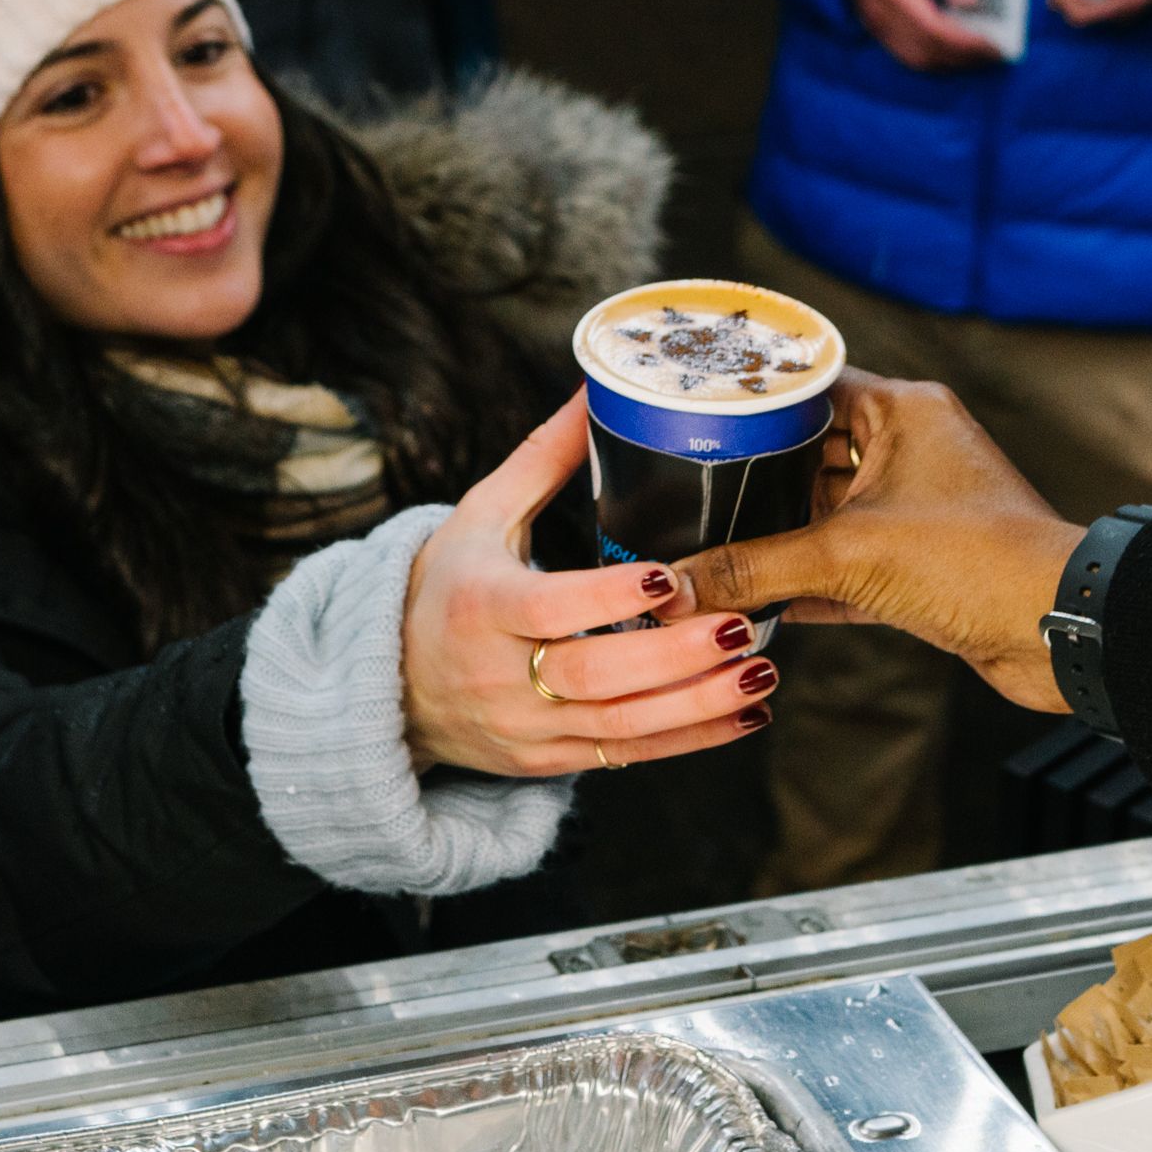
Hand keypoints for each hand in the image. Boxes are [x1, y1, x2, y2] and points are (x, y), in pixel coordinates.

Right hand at [401, 391, 776, 775]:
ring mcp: (524, 727)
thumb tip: (596, 390)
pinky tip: (746, 715)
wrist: (390, 686)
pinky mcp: (546, 760)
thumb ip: (543, 459)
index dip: (610, 597)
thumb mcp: (479, 516)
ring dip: (698, 704)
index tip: (672, 576)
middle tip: (743, 625)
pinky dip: (690, 740)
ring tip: (762, 674)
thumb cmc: (444, 586)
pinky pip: (625, 756)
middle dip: (674, 656)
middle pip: (595, 674)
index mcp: (480, 605)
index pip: (549, 608)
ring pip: (620, 726)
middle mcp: (499, 676)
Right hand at [672, 371, 1082, 711]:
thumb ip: (755, 566)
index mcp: (904, 411)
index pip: (812, 385)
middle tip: (689, 490)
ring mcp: (918, 507)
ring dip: (779, 536)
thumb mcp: (848, 555)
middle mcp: (913, 448)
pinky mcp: (922, 564)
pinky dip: (809, 583)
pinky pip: (849, 565)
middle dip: (757, 478)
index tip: (696, 415)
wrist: (1059, 631)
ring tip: (711, 549)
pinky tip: (758, 603)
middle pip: (813, 451)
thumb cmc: (978, 561)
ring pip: (829, 512)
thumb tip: (678, 585)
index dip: (754, 401)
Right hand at [846, 0, 1004, 70]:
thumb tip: (970, 0)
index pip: (934, 28)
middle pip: (928, 50)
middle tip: (997, 54)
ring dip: (952, 62)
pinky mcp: (879, 31)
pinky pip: (909, 56)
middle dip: (965, 57)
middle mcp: (883, 15)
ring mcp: (878, 27)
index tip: (994, 45)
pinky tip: (955, 53)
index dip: (966, 43)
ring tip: (980, 56)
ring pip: (918, 59)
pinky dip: (936, 59)